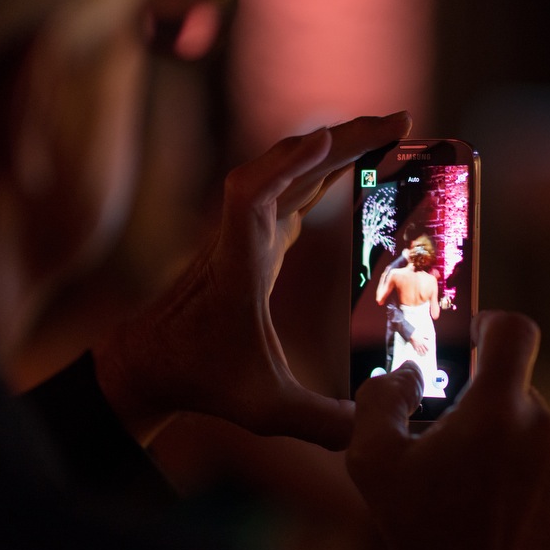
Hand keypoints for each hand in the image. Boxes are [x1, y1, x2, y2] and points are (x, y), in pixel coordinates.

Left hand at [95, 112, 411, 448]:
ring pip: (289, 171)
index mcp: (238, 269)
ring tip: (389, 130)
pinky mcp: (254, 236)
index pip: (250, 199)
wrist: (151, 361)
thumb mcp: (265, 413)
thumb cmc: (203, 379)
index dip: (285, 165)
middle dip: (341, 139)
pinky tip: (355, 162)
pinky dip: (324, 167)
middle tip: (399, 120)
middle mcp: (240, 238)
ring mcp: (246, 232)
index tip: (324, 140)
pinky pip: (290, 186)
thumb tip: (380, 428)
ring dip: (336, 146)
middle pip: (283, 168)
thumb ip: (323, 424)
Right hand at [347, 311, 549, 549]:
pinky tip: (515, 504)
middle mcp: (546, 425)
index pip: (513, 330)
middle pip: (517, 387)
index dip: (493, 325)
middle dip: (488, 407)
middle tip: (459, 449)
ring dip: (515, 442)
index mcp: (497, 408)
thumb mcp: (375, 463)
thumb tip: (407, 374)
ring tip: (486, 488)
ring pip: (540, 425)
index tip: (478, 338)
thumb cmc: (423, 532)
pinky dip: (542, 470)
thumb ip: (382, 399)